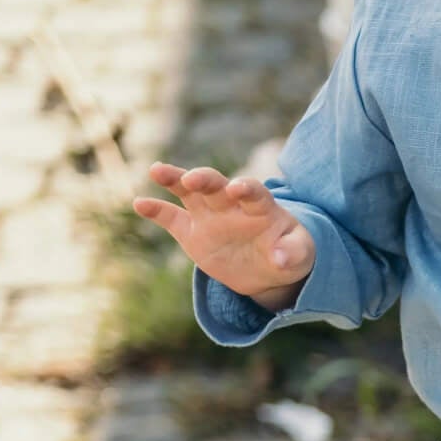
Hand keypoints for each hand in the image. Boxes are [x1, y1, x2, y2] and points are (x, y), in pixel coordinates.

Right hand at [133, 162, 315, 309]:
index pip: (253, 192)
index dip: (245, 188)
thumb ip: (293, 252)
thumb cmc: (289, 253)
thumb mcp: (300, 254)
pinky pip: (171, 218)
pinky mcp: (193, 232)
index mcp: (261, 206)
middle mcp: (232, 204)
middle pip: (216, 184)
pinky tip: (139, 203)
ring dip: (173, 179)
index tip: (237, 187)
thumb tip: (281, 258)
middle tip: (191, 178)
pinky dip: (156, 210)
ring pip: (189, 192)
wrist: (268, 269)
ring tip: (156, 170)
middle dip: (204, 179)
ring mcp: (210, 216)